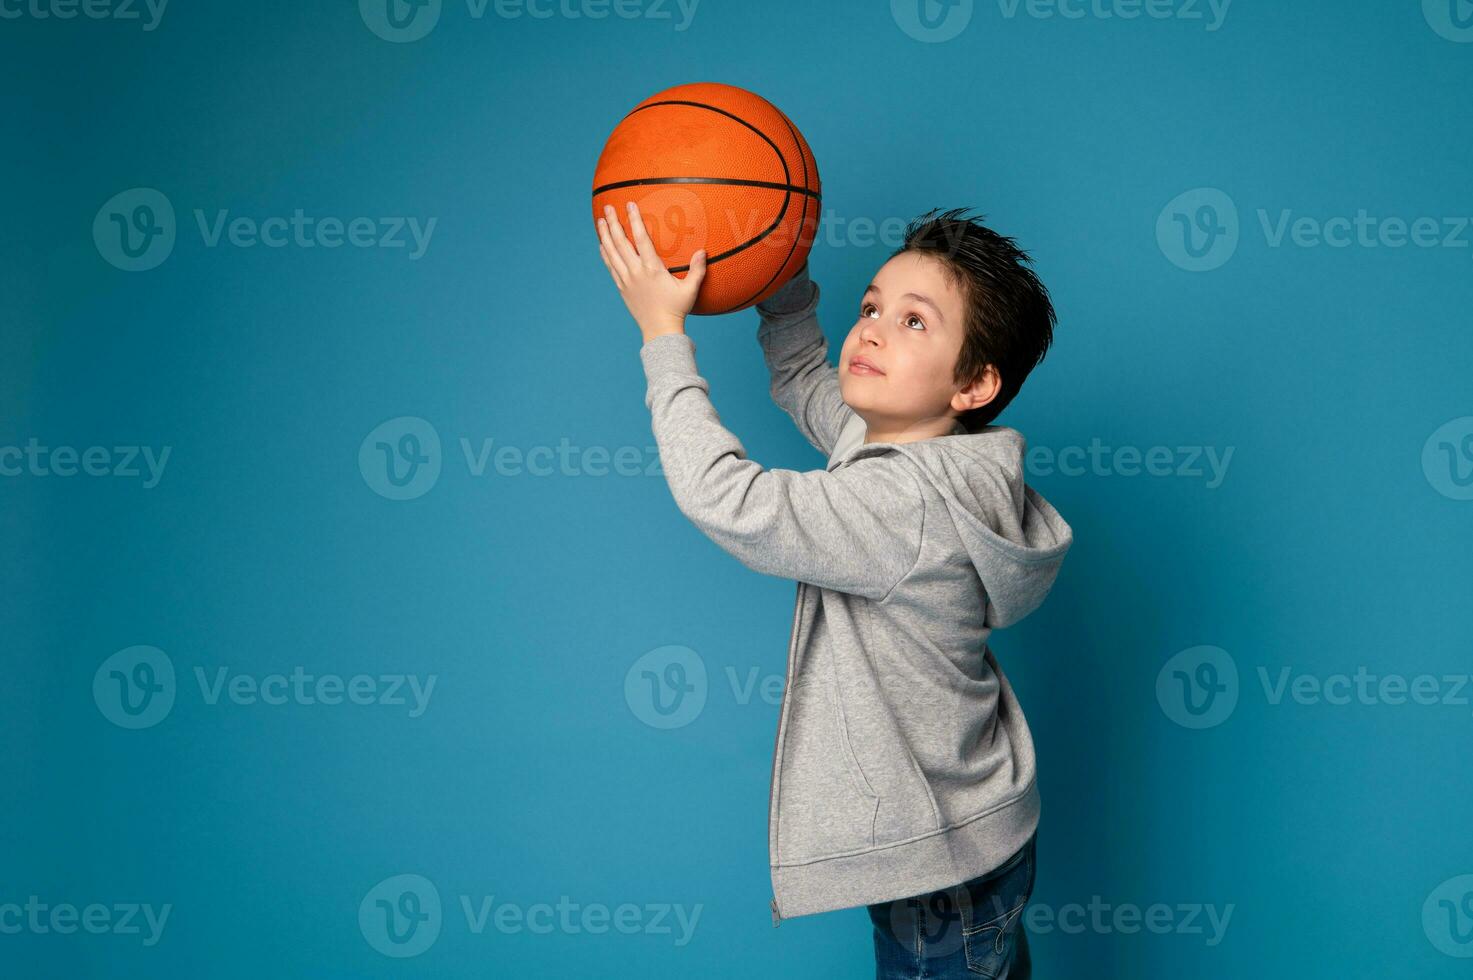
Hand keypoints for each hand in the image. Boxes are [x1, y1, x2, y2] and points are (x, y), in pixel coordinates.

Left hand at [596, 201, 706, 341]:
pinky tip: (602, 244)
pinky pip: (610, 266)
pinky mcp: (622, 287)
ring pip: (612, 253)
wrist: (659, 330)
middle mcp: (636, 272)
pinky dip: (605, 253)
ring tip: (600, 220)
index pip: (641, 238)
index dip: (634, 220)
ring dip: (605, 235)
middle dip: (613, 223)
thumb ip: (697, 269)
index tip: (629, 205)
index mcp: (652, 268)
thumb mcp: (690, 289)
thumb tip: (703, 251)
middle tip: (608, 207)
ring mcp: (626, 279)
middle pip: (621, 242)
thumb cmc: (677, 309)